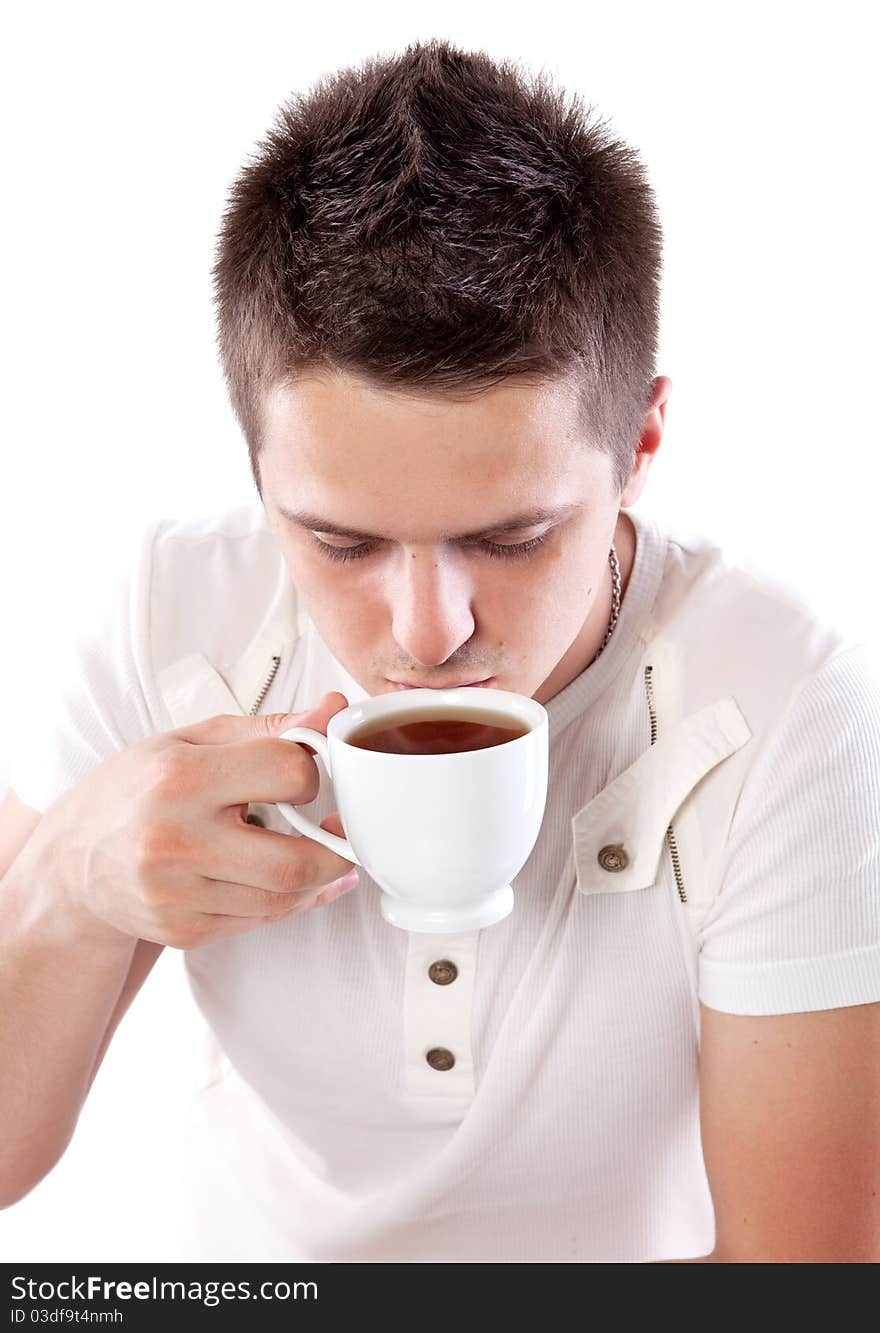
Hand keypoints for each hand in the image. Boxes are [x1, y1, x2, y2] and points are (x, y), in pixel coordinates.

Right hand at [22, 692, 358, 948]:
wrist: (72, 861)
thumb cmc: (137, 789)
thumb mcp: (191, 742)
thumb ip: (268, 728)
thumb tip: (335, 709)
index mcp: (180, 778)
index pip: (287, 773)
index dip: (310, 770)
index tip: (305, 774)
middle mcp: (175, 841)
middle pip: (295, 860)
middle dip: (336, 848)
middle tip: (343, 831)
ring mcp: (177, 894)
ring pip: (283, 897)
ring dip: (317, 877)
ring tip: (322, 853)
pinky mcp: (183, 931)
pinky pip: (261, 920)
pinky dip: (289, 901)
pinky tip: (295, 882)